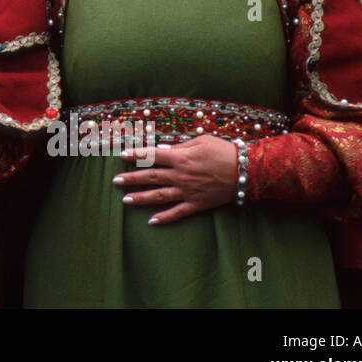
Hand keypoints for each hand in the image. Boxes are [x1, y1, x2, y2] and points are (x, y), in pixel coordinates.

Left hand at [113, 135, 237, 224]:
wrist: (246, 171)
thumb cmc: (223, 151)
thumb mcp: (201, 141)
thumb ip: (179, 146)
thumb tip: (161, 150)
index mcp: (180, 157)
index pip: (152, 156)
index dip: (135, 155)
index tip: (121, 156)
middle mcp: (181, 175)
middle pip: (150, 177)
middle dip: (131, 179)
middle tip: (115, 181)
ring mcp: (188, 191)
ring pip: (160, 196)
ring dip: (141, 198)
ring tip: (125, 200)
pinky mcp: (197, 204)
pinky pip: (178, 213)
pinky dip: (165, 217)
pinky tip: (152, 221)